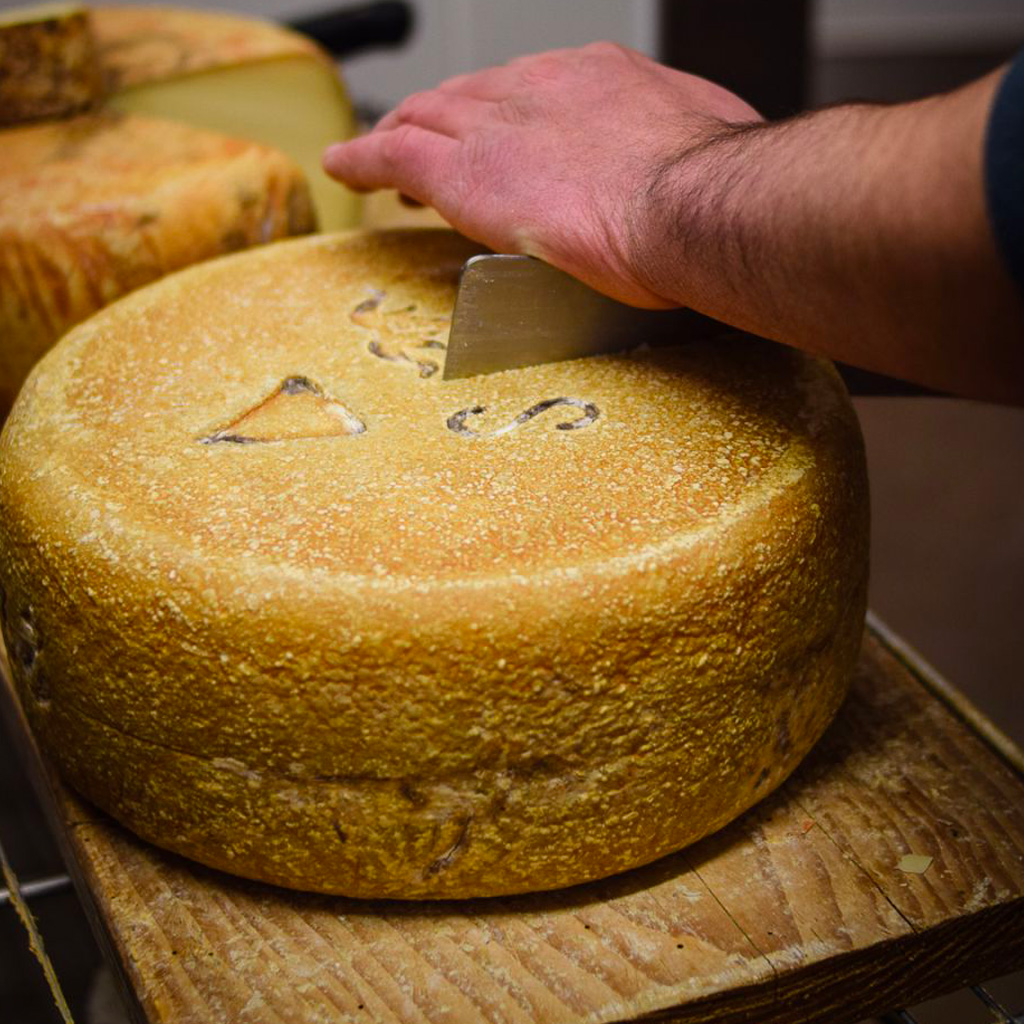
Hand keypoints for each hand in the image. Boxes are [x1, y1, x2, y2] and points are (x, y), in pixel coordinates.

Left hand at [323, 42, 759, 306]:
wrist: (691, 201)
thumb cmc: (711, 184)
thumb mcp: (706, 136)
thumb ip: (681, 140)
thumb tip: (691, 157)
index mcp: (598, 80)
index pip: (528, 88)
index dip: (500, 112)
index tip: (496, 133)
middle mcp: (538, 89)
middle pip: (467, 96)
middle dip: (442, 118)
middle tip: (425, 145)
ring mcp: (496, 128)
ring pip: (425, 118)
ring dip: (399, 136)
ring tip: (379, 158)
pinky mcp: (464, 176)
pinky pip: (394, 155)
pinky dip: (364, 159)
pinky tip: (346, 166)